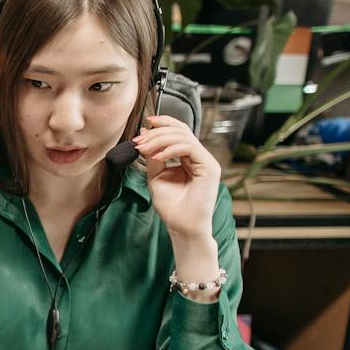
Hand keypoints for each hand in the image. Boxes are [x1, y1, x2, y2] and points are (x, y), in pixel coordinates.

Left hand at [135, 114, 219, 242]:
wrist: (181, 226)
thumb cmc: (171, 206)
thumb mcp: (156, 176)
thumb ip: (152, 155)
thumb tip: (145, 131)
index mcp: (189, 158)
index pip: (179, 132)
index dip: (164, 123)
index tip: (145, 123)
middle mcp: (199, 157)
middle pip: (181, 130)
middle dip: (157, 132)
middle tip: (139, 141)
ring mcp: (206, 161)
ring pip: (184, 137)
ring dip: (159, 140)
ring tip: (143, 149)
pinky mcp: (210, 167)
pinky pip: (189, 148)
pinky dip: (170, 149)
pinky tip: (157, 157)